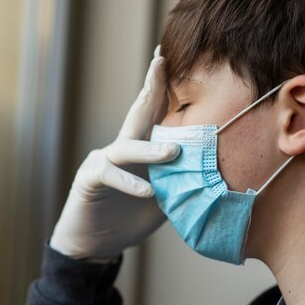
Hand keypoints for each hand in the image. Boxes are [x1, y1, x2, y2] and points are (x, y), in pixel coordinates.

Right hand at [49, 45, 179, 258]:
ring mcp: (103, 160)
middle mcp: (122, 148)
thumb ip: (180, 181)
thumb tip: (215, 175)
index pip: (156, 115)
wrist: (95, 244)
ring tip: (173, 152)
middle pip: (138, 113)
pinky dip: (129, 183)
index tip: (175, 61)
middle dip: (151, 86)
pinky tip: (146, 191)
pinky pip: (109, 175)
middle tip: (161, 60)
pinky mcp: (89, 179)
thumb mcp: (163, 198)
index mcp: (141, 150)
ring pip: (127, 146)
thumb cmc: (130, 217)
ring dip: (150, 148)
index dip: (165, 89)